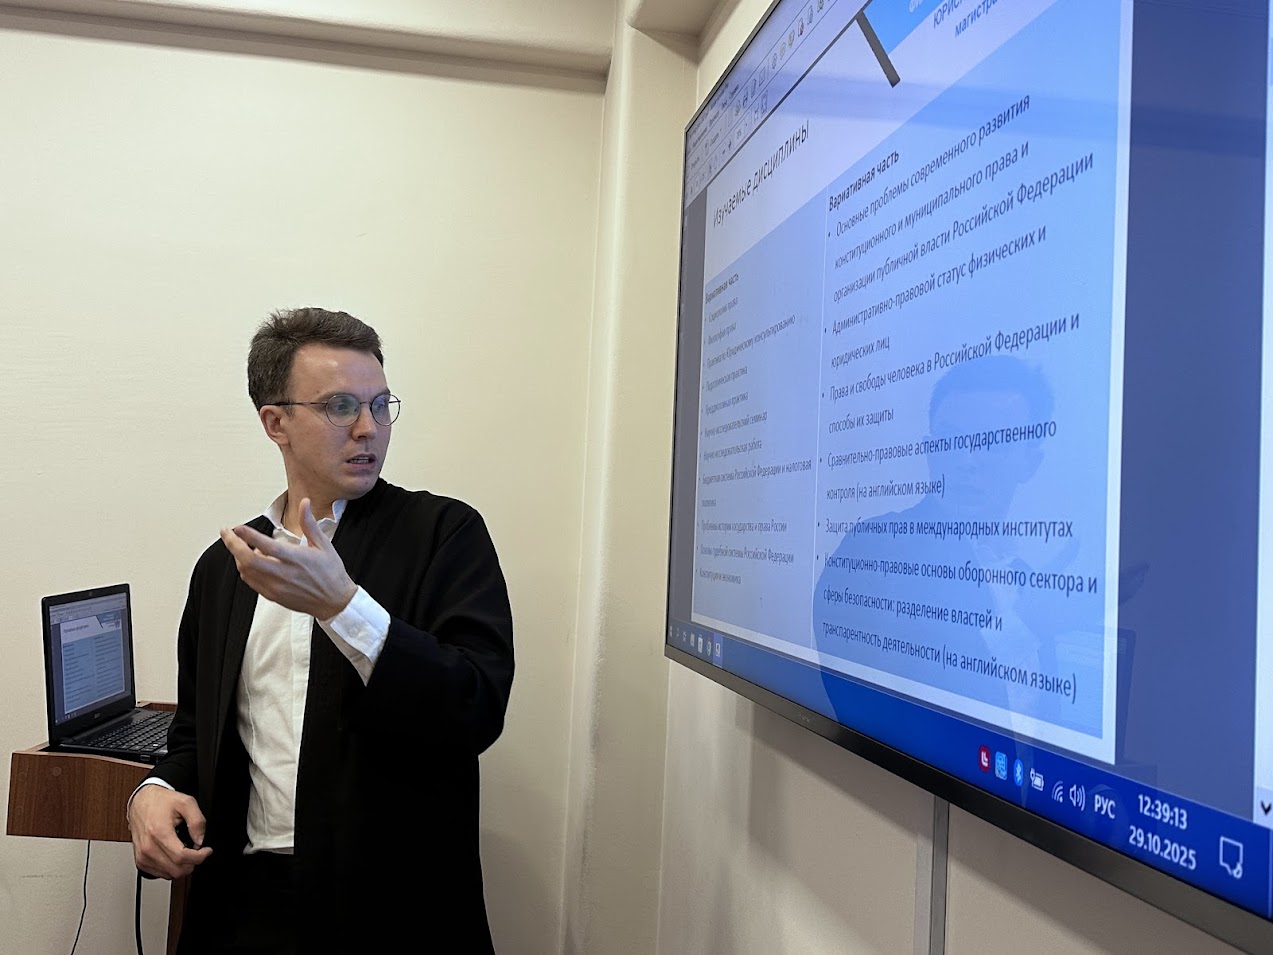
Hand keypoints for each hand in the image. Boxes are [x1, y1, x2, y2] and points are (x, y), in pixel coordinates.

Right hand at [128, 785, 211, 879]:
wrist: (141, 802)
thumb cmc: (161, 802)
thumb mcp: (186, 802)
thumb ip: (197, 821)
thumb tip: (200, 840)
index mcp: (159, 833)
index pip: (182, 857)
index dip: (199, 857)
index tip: (207, 851)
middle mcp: (148, 848)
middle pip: (177, 870)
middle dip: (192, 863)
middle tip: (198, 851)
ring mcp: (143, 856)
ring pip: (169, 874)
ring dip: (182, 866)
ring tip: (186, 851)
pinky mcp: (141, 861)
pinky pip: (161, 874)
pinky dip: (172, 868)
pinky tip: (175, 855)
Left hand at [220, 498, 357, 619]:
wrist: (334, 602)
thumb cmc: (331, 573)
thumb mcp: (324, 545)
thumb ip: (309, 523)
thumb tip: (305, 504)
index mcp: (296, 559)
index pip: (266, 546)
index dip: (248, 536)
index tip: (237, 527)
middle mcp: (284, 574)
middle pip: (248, 560)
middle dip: (233, 545)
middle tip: (227, 534)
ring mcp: (276, 587)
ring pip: (246, 571)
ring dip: (239, 557)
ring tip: (241, 546)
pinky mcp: (273, 596)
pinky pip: (251, 582)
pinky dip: (245, 570)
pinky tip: (250, 562)